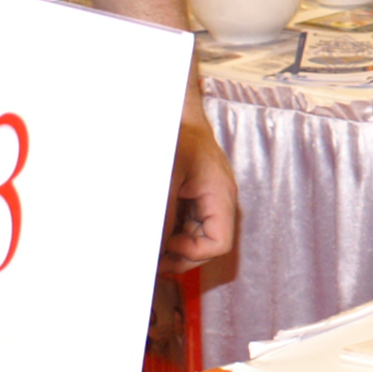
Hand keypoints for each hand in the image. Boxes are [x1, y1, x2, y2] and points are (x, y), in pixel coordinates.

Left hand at [160, 102, 237, 261]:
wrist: (176, 113)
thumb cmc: (178, 137)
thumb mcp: (167, 178)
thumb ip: (164, 214)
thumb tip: (154, 246)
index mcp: (220, 196)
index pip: (219, 243)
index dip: (193, 253)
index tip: (168, 246)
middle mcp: (219, 201)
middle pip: (208, 245)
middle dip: (182, 255)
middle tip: (154, 258)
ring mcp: (209, 199)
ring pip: (198, 237)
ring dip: (176, 244)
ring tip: (152, 245)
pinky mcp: (197, 195)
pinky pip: (189, 223)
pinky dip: (173, 230)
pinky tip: (156, 227)